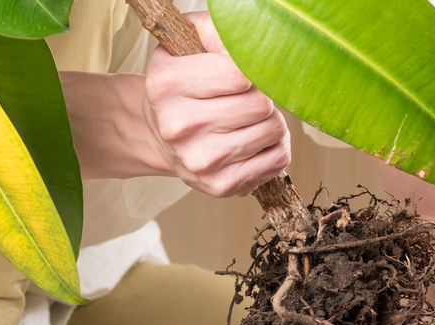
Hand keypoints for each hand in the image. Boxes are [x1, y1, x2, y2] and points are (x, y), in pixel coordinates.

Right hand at [142, 12, 290, 196]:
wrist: (157, 134)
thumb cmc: (180, 86)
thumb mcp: (184, 45)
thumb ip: (216, 30)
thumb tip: (252, 42)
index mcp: (168, 85)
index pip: (241, 74)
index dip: (251, 71)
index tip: (242, 76)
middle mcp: (179, 126)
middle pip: (260, 104)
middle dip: (263, 97)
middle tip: (250, 99)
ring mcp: (200, 161)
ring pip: (274, 131)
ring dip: (272, 122)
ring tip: (253, 120)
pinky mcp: (219, 185)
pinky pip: (277, 160)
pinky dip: (276, 148)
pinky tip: (257, 143)